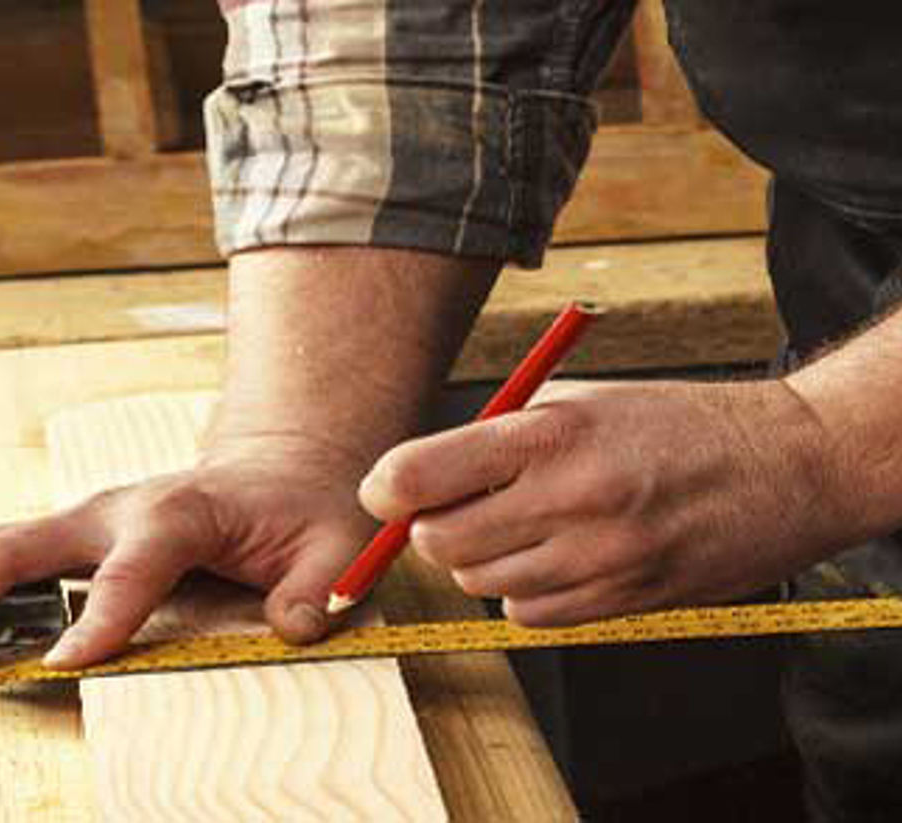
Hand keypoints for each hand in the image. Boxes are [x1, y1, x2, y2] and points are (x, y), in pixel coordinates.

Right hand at [0, 435, 378, 668]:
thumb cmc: (305, 511)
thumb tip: (290, 625)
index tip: (63, 668)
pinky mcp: (62, 536)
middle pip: (21, 544)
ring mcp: (79, 520)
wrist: (281, 465)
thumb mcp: (338, 547)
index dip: (99, 616)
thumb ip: (318, 588)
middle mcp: (113, 509)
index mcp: (178, 513)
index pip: (131, 567)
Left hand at [358, 378, 853, 625]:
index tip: (386, 493)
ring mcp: (600, 557)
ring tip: (525, 524)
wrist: (788, 466)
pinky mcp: (623, 599)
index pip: (418, 477)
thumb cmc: (673, 425)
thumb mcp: (580, 402)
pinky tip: (559, 556)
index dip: (385, 491)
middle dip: (432, 528)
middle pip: (439, 542)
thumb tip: (411, 483)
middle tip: (458, 507)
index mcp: (552, 433)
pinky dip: (524, 591)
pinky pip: (526, 613)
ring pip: (478, 582)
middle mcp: (571, 498)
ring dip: (480, 559)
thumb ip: (494, 440)